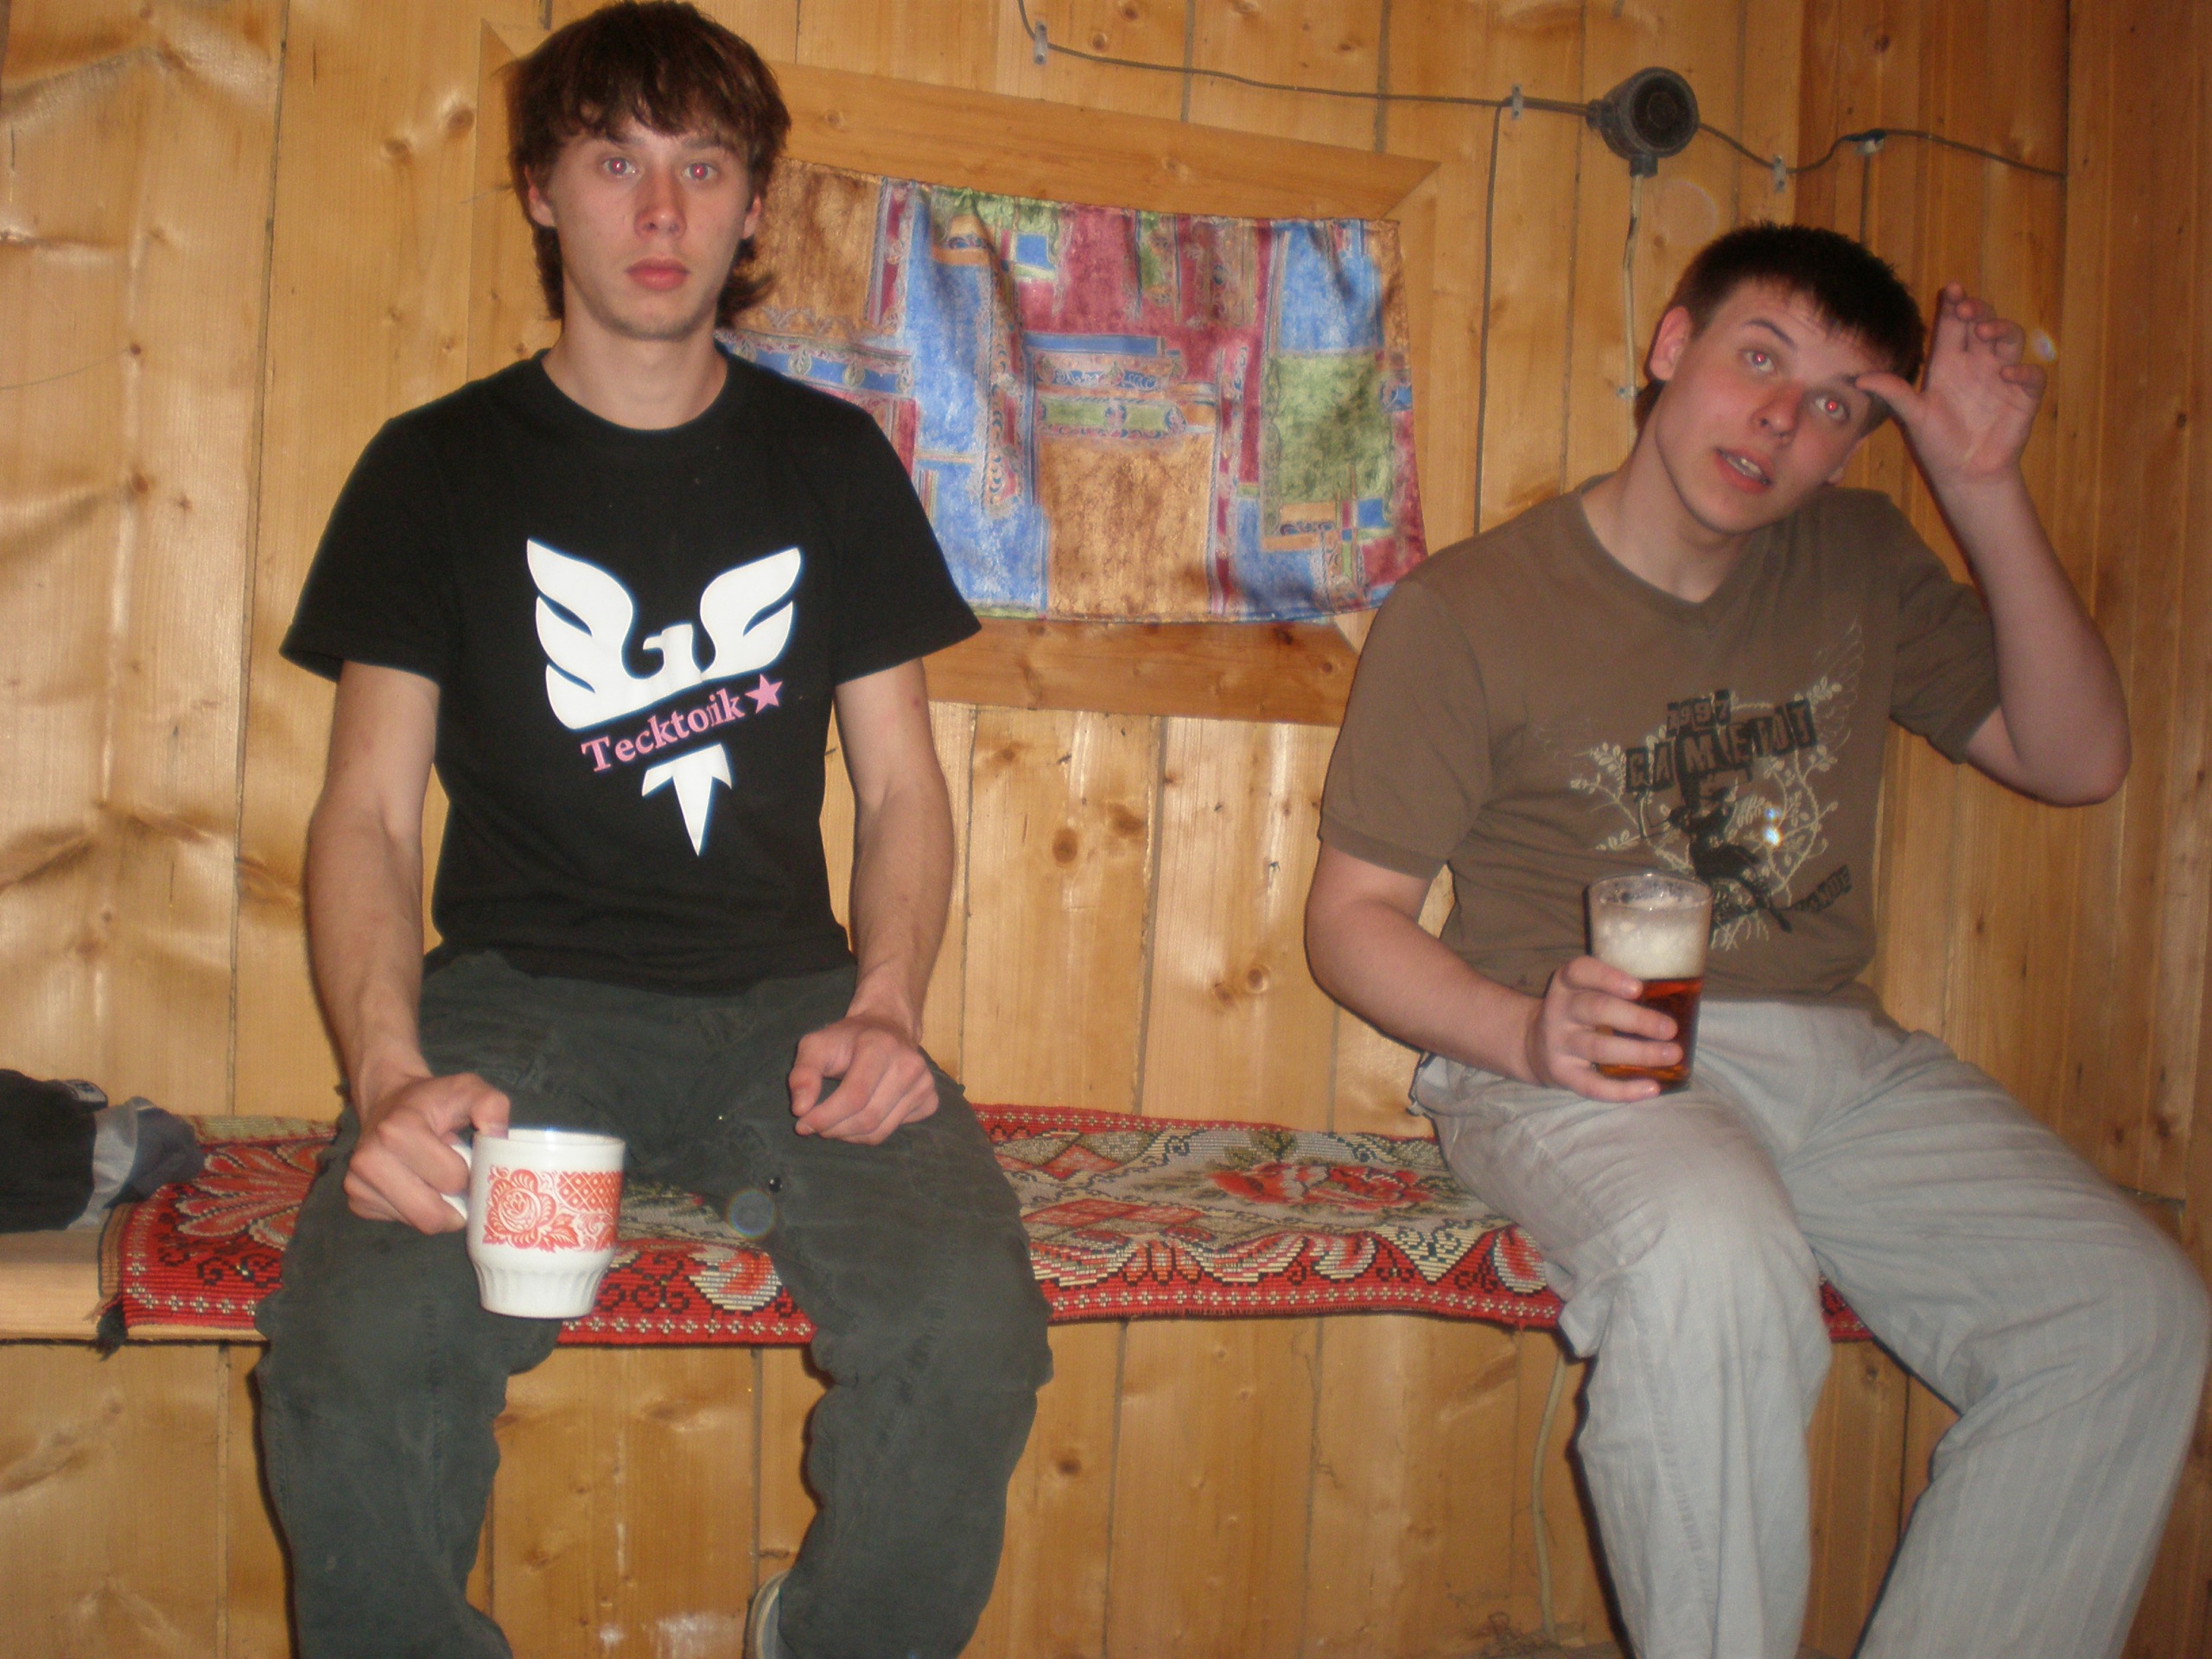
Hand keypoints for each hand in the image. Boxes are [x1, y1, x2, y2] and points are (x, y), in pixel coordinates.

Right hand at [344, 1071, 509, 1231]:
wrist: (388, 1101)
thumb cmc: (433, 1099)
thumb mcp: (467, 1089)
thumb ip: (491, 1104)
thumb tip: (498, 1137)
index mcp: (396, 1131)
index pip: (451, 1179)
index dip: (470, 1173)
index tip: (469, 1158)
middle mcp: (369, 1160)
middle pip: (431, 1215)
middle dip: (455, 1202)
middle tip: (459, 1180)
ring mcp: (357, 1184)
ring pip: (418, 1223)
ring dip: (438, 1207)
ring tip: (435, 1176)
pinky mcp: (357, 1201)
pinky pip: (402, 1223)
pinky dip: (418, 1209)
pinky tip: (416, 1183)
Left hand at [789, 1014, 938, 1143]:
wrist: (888, 1028)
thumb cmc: (847, 1039)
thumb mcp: (816, 1045)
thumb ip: (803, 1074)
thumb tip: (801, 1110)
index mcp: (882, 1046)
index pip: (854, 1097)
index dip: (825, 1117)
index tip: (803, 1123)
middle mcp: (910, 1065)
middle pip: (867, 1118)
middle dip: (834, 1129)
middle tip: (816, 1125)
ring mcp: (925, 1084)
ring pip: (879, 1131)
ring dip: (849, 1135)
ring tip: (834, 1121)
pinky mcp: (930, 1100)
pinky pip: (893, 1131)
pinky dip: (869, 1133)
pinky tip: (859, 1115)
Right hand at [1520, 956, 1679, 1102]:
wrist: (1532, 1045)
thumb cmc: (1576, 1014)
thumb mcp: (1582, 991)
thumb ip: (1613, 990)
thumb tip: (1676, 999)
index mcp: (1566, 984)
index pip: (1581, 971)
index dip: (1609, 978)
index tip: (1638, 988)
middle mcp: (1559, 1011)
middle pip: (1596, 1009)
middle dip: (1636, 1019)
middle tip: (1670, 1029)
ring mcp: (1559, 1044)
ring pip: (1599, 1047)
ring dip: (1640, 1052)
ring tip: (1672, 1054)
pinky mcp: (1562, 1074)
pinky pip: (1593, 1086)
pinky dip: (1624, 1090)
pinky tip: (1652, 1088)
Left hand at [1856, 284, 2044, 486]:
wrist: (1964, 473)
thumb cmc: (1937, 443)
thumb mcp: (1913, 416)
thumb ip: (1893, 393)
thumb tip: (1860, 379)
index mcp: (1949, 363)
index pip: (1953, 325)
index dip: (1954, 305)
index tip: (1951, 289)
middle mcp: (1977, 363)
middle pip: (1983, 323)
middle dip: (1978, 310)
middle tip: (1966, 310)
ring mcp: (2002, 377)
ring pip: (2010, 339)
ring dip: (2001, 330)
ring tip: (1984, 334)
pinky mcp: (2023, 397)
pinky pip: (2032, 376)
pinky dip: (2024, 371)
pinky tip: (2008, 373)